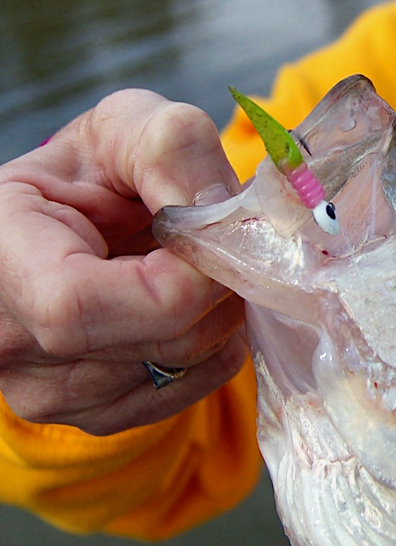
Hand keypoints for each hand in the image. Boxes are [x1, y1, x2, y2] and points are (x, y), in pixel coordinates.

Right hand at [0, 90, 248, 434]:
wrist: (72, 219)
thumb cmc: (92, 171)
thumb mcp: (123, 128)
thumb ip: (172, 149)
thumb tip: (221, 213)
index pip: (81, 306)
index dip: (181, 270)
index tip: (208, 225)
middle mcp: (8, 343)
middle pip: (163, 339)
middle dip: (219, 279)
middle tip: (217, 237)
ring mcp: (49, 393)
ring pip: (189, 365)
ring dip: (223, 307)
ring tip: (194, 264)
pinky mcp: (95, 416)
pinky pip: (193, 388)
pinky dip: (216, 341)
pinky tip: (190, 301)